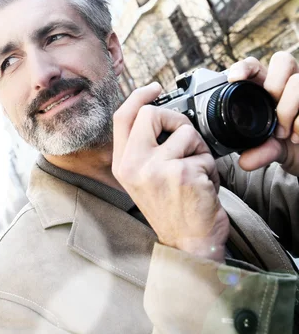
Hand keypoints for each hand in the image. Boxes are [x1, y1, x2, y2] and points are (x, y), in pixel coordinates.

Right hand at [112, 83, 229, 261]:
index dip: (138, 96)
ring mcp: (157, 169)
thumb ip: (144, 149)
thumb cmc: (172, 210)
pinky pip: (205, 154)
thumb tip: (158, 114)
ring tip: (197, 173)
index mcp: (122, 164)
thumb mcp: (144, 180)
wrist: (189, 244)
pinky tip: (205, 188)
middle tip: (186, 136)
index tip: (154, 88)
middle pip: (152, 113)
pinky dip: (211, 169)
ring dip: (200, 151)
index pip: (122, 117)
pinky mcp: (182, 173)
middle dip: (176, 119)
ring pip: (187, 133)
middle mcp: (134, 165)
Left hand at [228, 52, 298, 175]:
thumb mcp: (269, 150)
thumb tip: (245, 161)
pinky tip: (297, 137)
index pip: (254, 65)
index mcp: (266, 87)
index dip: (245, 67)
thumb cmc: (285, 145)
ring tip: (284, 133)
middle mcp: (286, 83)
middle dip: (275, 86)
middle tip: (271, 112)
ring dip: (288, 109)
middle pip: (283, 60)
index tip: (234, 79)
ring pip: (297, 81)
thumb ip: (259, 152)